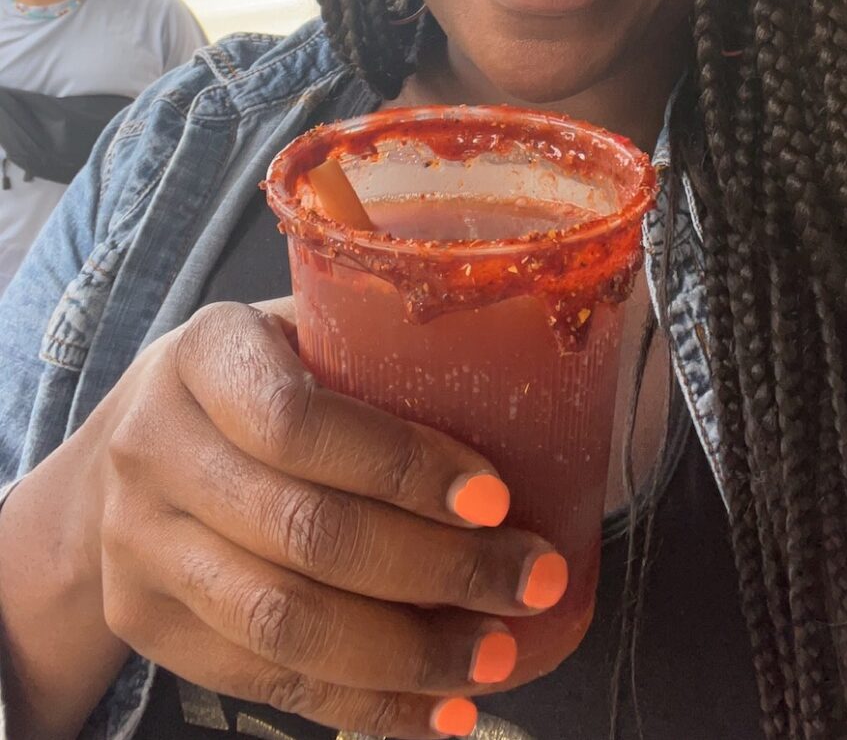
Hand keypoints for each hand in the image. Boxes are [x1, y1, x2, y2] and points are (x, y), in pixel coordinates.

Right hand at [88, 299, 565, 737]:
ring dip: (407, 652)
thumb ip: (379, 348)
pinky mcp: (147, 623)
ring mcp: (140, 543)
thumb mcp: (299, 332)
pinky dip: (363, 705)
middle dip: (437, 568)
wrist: (128, 450)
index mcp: (206, 353)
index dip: (402, 466)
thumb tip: (529, 380)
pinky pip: (265, 680)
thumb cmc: (254, 379)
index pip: (301, 421)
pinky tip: (438, 710)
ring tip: (496, 655)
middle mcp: (155, 446)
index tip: (494, 497)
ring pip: (284, 619)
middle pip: (305, 530)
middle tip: (531, 580)